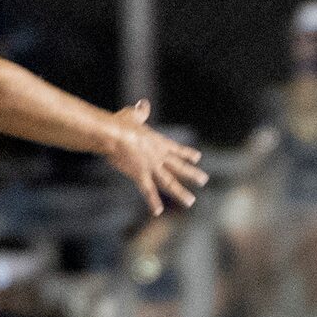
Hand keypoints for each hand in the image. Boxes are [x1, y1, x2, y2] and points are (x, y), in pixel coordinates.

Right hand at [106, 101, 208, 215]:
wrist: (113, 134)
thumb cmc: (119, 123)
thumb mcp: (132, 115)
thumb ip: (140, 112)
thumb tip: (144, 104)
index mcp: (158, 142)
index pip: (176, 149)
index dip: (187, 154)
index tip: (197, 157)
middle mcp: (159, 155)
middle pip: (179, 166)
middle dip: (192, 174)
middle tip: (204, 180)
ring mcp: (152, 167)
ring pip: (169, 182)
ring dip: (180, 192)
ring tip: (190, 201)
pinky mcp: (140, 175)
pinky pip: (148, 191)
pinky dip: (153, 202)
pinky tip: (158, 211)